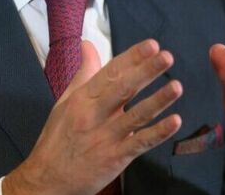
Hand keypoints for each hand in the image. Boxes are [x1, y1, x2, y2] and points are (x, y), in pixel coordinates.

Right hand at [3, 39, 182, 194]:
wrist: (47, 179)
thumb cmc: (57, 138)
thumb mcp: (66, 101)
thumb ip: (83, 73)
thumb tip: (87, 45)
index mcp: (83, 98)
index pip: (110, 72)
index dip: (132, 58)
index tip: (151, 45)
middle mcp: (94, 115)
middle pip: (123, 89)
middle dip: (146, 71)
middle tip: (166, 56)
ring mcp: (106, 137)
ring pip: (136, 115)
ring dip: (158, 100)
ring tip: (177, 86)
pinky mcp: (115, 158)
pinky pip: (140, 143)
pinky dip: (158, 132)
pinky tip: (174, 121)